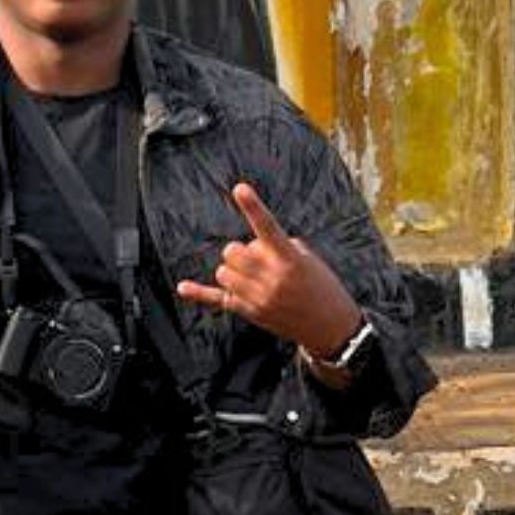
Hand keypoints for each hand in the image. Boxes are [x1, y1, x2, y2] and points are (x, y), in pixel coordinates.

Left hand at [177, 182, 360, 358]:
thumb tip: (250, 248)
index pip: (268, 227)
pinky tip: (183, 287)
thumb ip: (278, 247)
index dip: (253, 207)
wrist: (330, 327)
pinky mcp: (250, 312)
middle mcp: (272, 278)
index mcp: (290, 259)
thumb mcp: (307, 259)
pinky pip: (217, 299)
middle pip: (233, 251)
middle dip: (242, 251)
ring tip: (254, 277)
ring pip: (223, 271)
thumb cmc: (320, 285)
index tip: (239, 188)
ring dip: (233, 269)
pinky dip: (198, 293)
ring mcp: (259, 298)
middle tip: (261, 261)